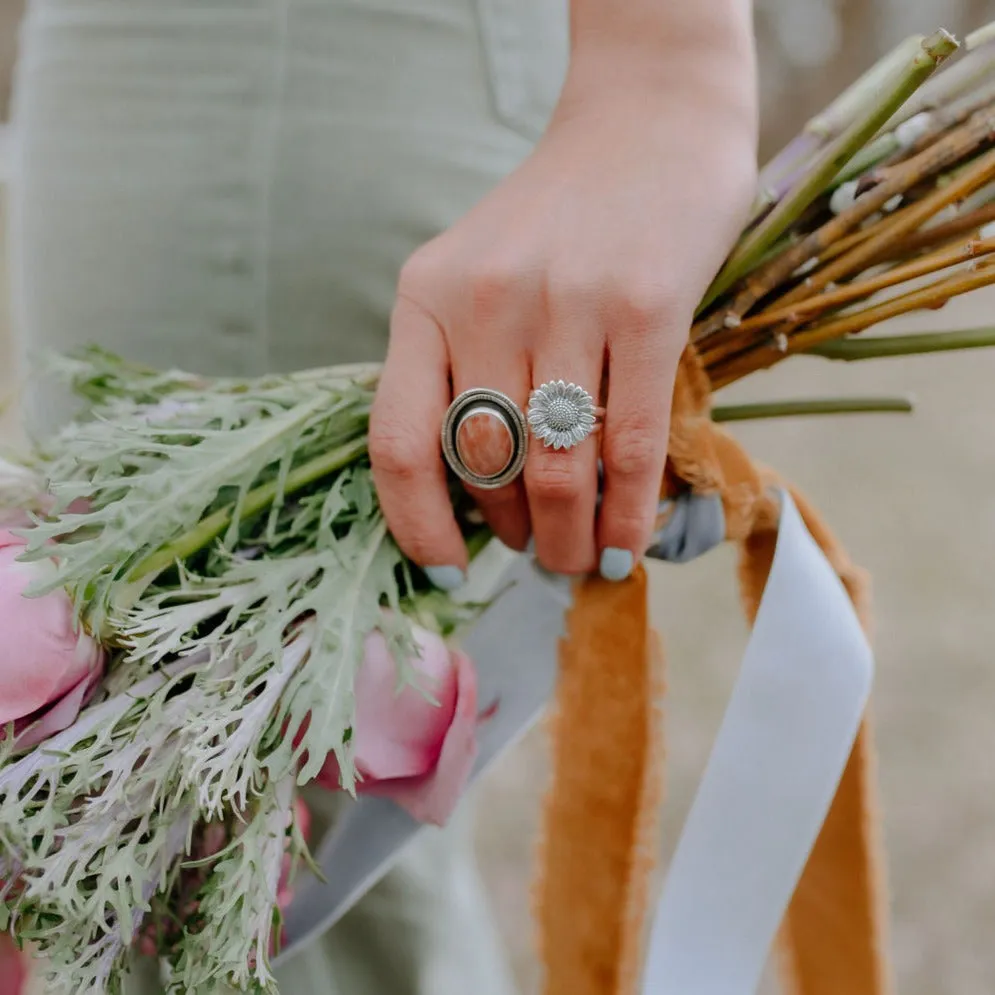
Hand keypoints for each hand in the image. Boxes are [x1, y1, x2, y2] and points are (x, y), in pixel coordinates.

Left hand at [370, 30, 756, 585]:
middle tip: (538, 557)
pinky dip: (626, 513)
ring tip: (579, 561)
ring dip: (568, 539)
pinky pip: (629, 445)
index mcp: (425, 297)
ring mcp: (567, 303)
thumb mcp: (476, 274)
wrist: (648, 119)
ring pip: (554, 468)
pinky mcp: (647, 308)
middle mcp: (484, 300)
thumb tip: (482, 491)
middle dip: (513, 536)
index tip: (445, 568)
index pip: (399, 440)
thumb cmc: (558, 215)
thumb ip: (464, 364)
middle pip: (485, 465)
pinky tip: (628, 545)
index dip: (417, 523)